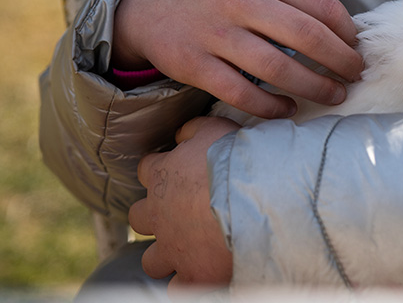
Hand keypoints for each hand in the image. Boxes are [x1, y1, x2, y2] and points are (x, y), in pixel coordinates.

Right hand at [112, 0, 362, 117]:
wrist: (147, 0)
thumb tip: (341, 30)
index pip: (321, 5)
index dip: (347, 32)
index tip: (358, 48)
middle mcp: (243, 3)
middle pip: (308, 37)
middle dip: (340, 61)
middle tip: (355, 76)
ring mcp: (217, 35)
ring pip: (279, 69)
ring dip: (314, 87)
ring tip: (333, 95)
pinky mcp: (195, 65)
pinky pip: (242, 93)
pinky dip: (271, 106)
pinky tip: (288, 110)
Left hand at [129, 116, 236, 290]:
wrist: (253, 195)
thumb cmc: (233, 157)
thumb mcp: (213, 127)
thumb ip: (192, 130)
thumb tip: (181, 134)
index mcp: (162, 175)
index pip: (146, 169)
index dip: (159, 168)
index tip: (173, 169)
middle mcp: (159, 214)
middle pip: (138, 217)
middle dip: (154, 215)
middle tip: (178, 211)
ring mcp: (172, 248)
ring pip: (151, 260)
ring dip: (165, 254)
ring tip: (188, 248)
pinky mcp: (192, 275)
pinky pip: (177, 289)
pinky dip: (187, 283)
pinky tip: (201, 273)